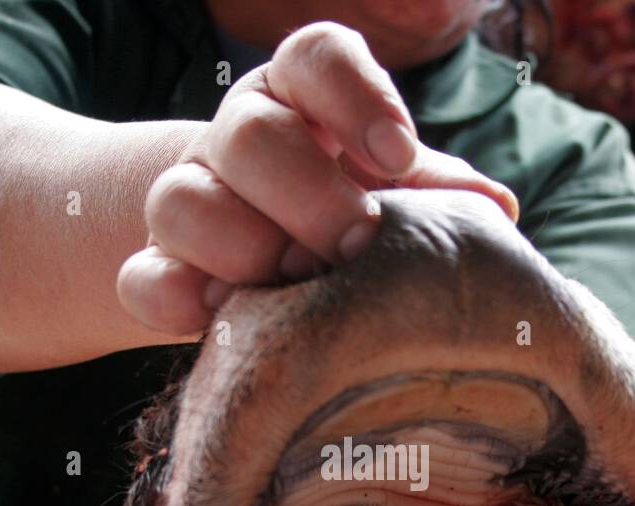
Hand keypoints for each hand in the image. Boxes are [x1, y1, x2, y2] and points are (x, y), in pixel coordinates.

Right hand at [117, 21, 518, 336]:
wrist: (268, 266)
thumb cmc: (349, 220)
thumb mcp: (393, 198)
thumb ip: (433, 196)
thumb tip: (493, 209)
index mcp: (304, 100)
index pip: (316, 55)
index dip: (355, 94)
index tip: (396, 155)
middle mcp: (239, 138)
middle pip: (248, 134)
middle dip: (308, 196)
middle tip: (355, 246)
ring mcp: (189, 199)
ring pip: (181, 201)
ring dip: (246, 251)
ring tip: (298, 289)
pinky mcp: (156, 266)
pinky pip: (141, 278)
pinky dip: (175, 300)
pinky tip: (220, 321)